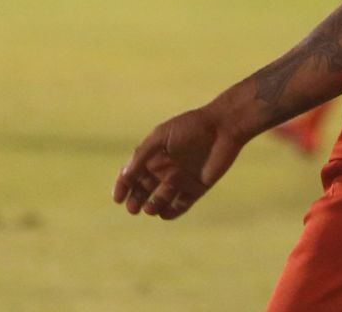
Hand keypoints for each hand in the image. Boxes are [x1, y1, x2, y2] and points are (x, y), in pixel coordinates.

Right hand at [113, 105, 246, 220]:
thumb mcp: (161, 137)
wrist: (223, 127)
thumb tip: (124, 176)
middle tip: (132, 208)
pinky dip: (172, 212)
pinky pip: (181, 205)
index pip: (133, 175)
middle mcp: (165, 169)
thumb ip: (142, 155)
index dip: (123, 187)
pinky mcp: (197, 188)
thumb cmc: (190, 127)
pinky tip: (164, 213)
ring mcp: (181, 180)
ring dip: (153, 206)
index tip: (118, 198)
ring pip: (161, 199)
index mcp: (154, 156)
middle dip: (136, 200)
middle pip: (144, 190)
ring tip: (150, 208)